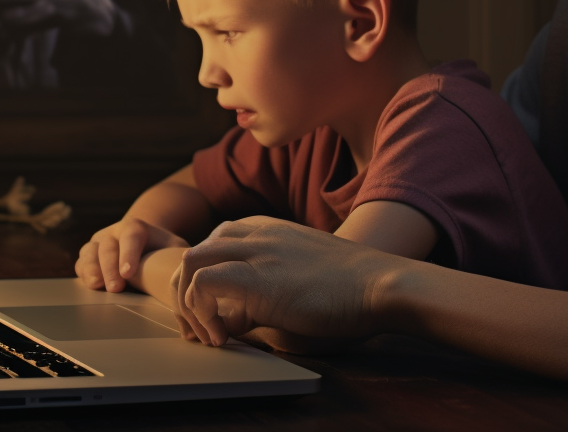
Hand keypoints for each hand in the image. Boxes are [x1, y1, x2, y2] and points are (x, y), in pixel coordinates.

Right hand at [75, 217, 189, 292]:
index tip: (129, 273)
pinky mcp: (88, 255)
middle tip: (116, 288)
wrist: (141, 241)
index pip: (131, 236)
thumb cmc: (160, 249)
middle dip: (110, 268)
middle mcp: (113, 232)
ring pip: (90, 252)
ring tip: (96, 285)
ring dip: (92, 269)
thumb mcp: (173, 248)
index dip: (129, 254)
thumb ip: (182, 257)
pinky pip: (81, 262)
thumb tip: (196, 275)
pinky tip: (88, 284)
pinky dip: (83, 273)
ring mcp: (98, 242)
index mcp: (136, 227)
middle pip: (108, 247)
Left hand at [173, 216, 405, 346]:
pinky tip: (221, 336)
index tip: (213, 318)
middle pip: (195, 250)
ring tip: (209, 335)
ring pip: (190, 261)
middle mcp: (257, 234)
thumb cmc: (352, 289)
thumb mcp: (300, 280)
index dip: (204, 281)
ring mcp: (256, 251)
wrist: (381, 283)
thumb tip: (234, 320)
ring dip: (188, 302)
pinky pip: (203, 282)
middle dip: (186, 293)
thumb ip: (266, 291)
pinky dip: (200, 311)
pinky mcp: (258, 277)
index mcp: (269, 229)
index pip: (214, 244)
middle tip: (199, 331)